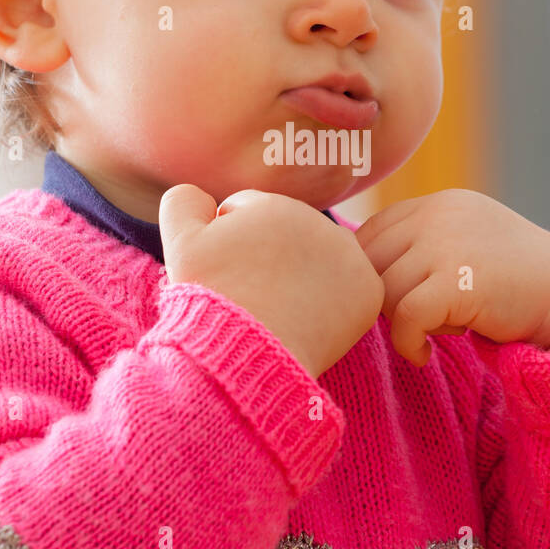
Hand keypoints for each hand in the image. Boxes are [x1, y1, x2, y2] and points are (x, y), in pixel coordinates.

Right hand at [158, 185, 384, 379]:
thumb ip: (185, 201)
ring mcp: (350, 256)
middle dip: (270, 256)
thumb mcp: (180, 241)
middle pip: (289, 234)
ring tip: (278, 307)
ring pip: (321, 259)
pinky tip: (308, 320)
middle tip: (252, 293)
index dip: (230, 243)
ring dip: (303, 275)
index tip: (227, 274)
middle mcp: (320, 222)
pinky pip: (349, 289)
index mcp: (275, 204)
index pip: (250, 212)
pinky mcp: (369, 291)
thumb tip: (204, 197)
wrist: (247, 350)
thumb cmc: (212, 298)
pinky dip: (333, 303)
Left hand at [354, 189, 549, 367]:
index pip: (370, 234)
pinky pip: (404, 318)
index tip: (396, 305)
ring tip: (437, 331)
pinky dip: (408, 344)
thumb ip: (417, 248)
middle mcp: (438, 215)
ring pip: (383, 293)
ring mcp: (447, 243)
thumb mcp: (462, 248)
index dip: (371, 276)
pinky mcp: (458, 280)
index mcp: (436, 204)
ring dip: (402, 323)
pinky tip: (426, 355)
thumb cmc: (512, 285)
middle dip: (383, 301)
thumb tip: (351, 274)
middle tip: (417, 323)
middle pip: (368, 264)